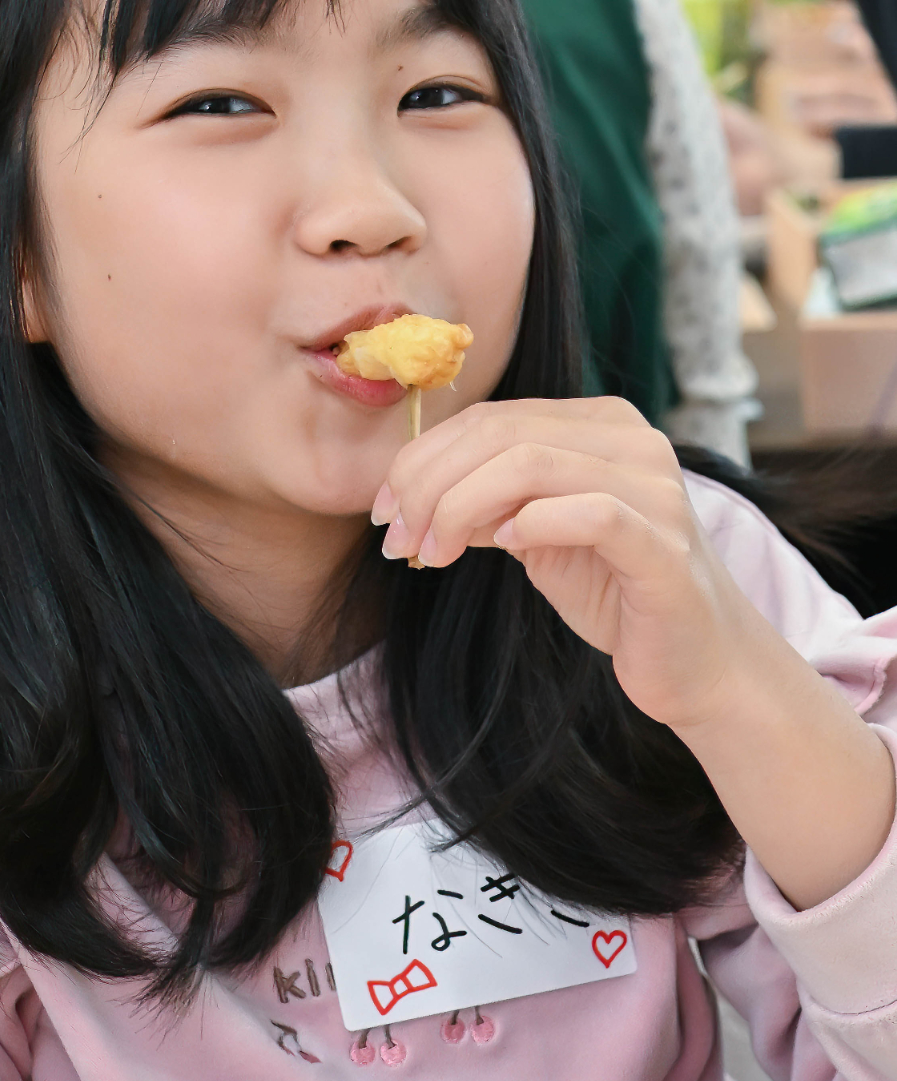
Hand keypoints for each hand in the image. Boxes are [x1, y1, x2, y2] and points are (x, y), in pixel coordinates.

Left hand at [373, 397, 745, 734]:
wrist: (698, 662)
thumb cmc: (615, 592)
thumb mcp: (536, 536)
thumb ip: (486, 503)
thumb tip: (409, 496)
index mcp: (600, 425)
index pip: (491, 418)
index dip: (422, 458)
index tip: (384, 511)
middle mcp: (633, 441)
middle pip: (501, 434)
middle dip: (429, 485)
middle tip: (397, 538)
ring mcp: (655, 489)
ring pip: (531, 463)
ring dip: (459, 508)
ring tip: (430, 554)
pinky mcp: (664, 545)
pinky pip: (589, 513)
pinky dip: (531, 525)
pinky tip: (504, 548)